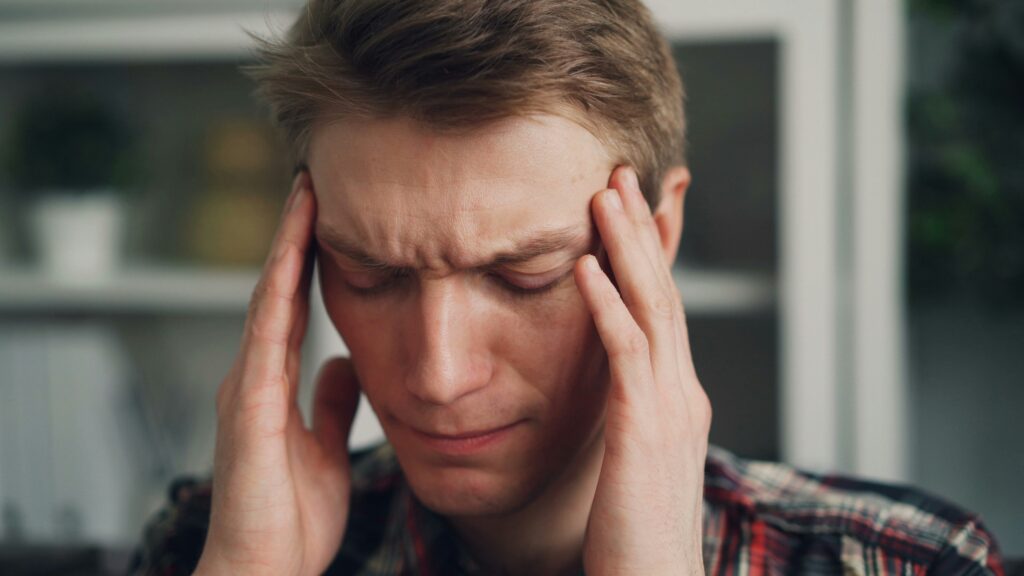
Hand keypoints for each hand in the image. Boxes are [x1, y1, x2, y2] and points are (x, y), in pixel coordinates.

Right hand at [195, 173, 361, 575]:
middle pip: (277, 291)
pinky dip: (278, 296)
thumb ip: (331, 404)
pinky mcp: (250, 408)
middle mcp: (255, 376)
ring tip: (305, 198)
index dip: (308, 260)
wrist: (263, 568)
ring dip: (285, 249)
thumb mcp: (325, 448)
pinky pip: (266, 340)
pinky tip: (289, 260)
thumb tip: (345, 363)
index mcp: (274, 383)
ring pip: (268, 302)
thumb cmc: (289, 518)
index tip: (329, 215)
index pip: (294, 306)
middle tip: (313, 183)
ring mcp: (248, 388)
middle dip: (295, 237)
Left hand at [575, 166, 711, 575]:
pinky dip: (606, 306)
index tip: (628, 208)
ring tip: (603, 196)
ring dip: (626, 248)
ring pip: (651, 308)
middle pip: (664, 292)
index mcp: (679, 398)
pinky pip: (624, 354)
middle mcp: (683, 393)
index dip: (649, 255)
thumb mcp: (637, 462)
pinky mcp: (643, 431)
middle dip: (641, 230)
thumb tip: (613, 390)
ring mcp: (669, 409)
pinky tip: (583, 268)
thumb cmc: (636, 536)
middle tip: (618, 174)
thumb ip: (631, 416)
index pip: (665, 310)